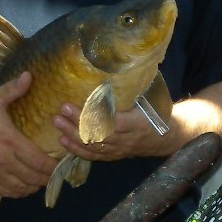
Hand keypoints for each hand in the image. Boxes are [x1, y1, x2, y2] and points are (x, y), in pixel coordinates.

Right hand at [0, 70, 55, 196]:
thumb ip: (13, 90)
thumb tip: (29, 75)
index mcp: (9, 141)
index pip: (39, 161)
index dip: (52, 166)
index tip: (59, 164)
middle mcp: (2, 162)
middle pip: (34, 178)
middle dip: (46, 177)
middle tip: (52, 173)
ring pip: (21, 189)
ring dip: (33, 186)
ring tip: (39, 180)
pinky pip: (6, 193)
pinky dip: (18, 192)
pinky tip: (22, 186)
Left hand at [52, 99, 175, 163]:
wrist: (164, 138)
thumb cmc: (155, 112)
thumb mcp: (149, 99)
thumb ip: (133, 90)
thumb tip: (113, 65)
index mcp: (138, 123)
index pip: (113, 123)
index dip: (94, 117)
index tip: (77, 103)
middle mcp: (128, 140)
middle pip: (99, 135)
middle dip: (77, 124)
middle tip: (61, 110)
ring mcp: (120, 150)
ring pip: (94, 146)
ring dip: (73, 135)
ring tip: (57, 122)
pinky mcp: (113, 156)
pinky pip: (93, 156)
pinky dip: (77, 150)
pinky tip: (62, 140)